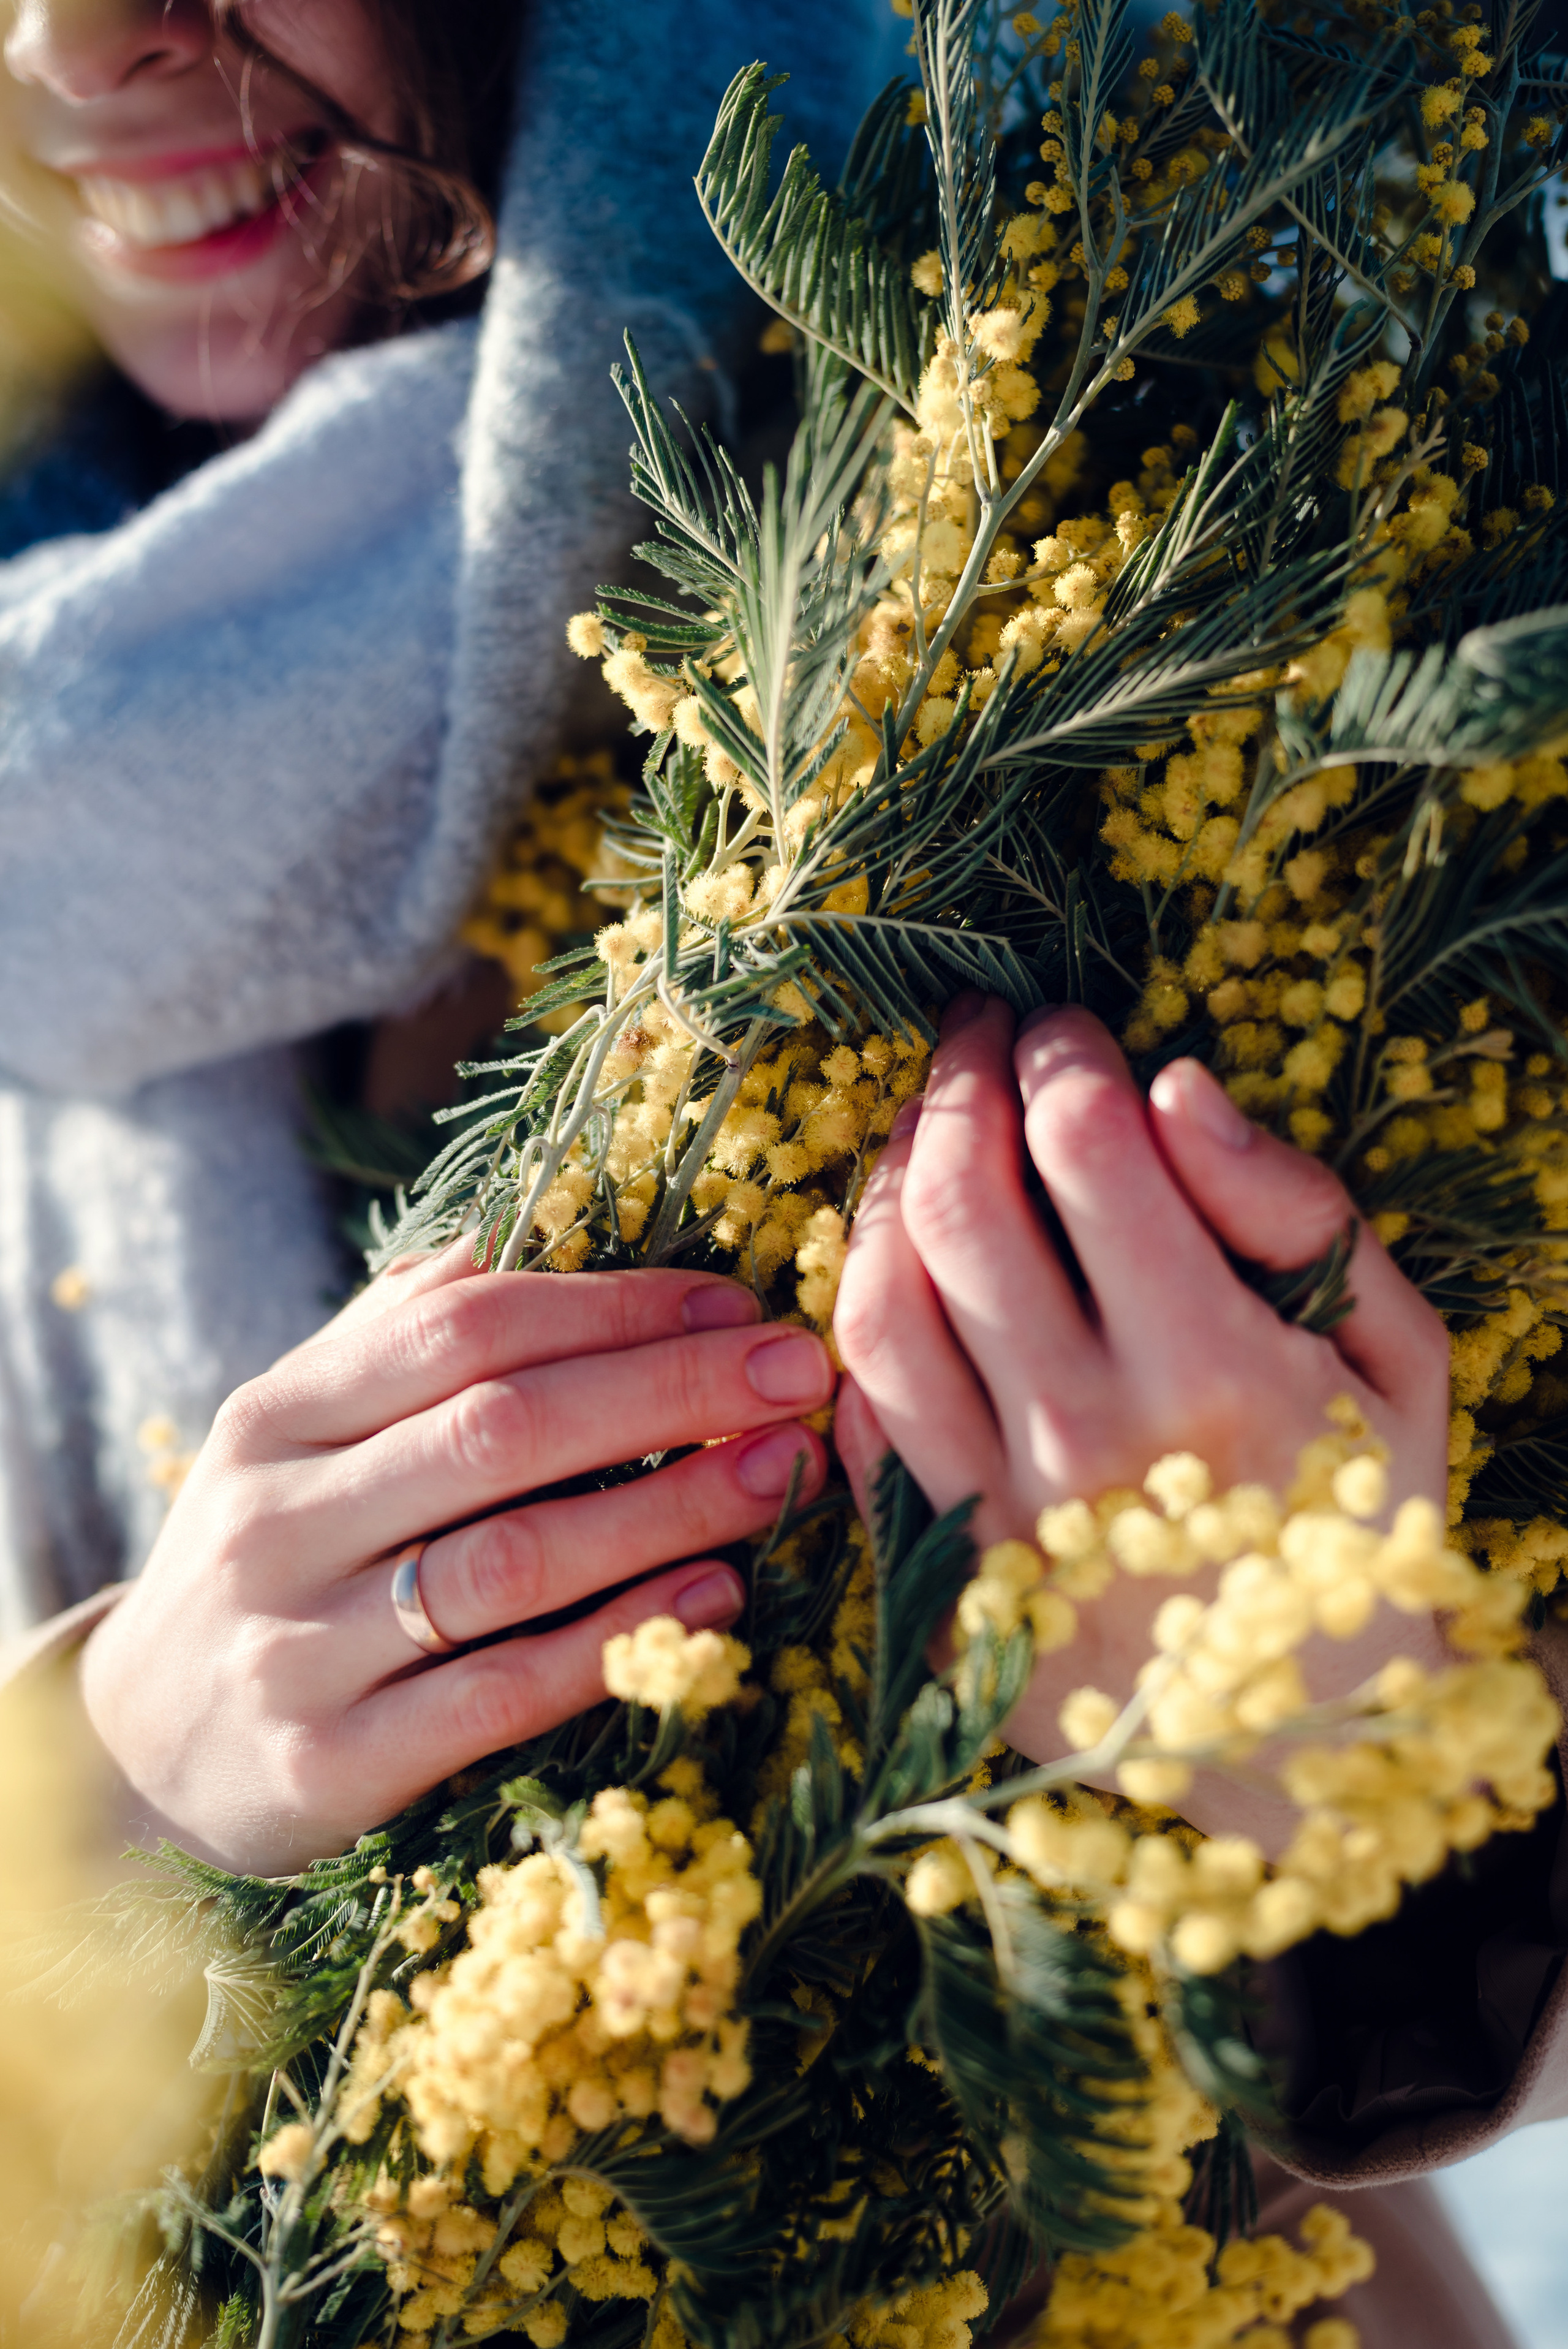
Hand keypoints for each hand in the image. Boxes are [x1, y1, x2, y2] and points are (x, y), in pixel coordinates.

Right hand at [80, 1248, 833, 1875]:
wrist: (141, 1751)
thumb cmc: (274, 1562)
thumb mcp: (303, 1438)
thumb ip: (401, 1337)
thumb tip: (535, 1223)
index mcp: (278, 1415)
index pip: (464, 1327)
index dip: (612, 1306)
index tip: (735, 1304)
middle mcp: (278, 1519)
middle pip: (501, 1428)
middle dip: (667, 1391)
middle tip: (795, 1375)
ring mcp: (298, 1647)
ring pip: (510, 1558)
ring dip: (666, 1508)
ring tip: (782, 1475)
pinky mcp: (328, 1764)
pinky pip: (498, 1694)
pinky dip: (616, 1641)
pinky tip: (714, 1600)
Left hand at [833, 997, 1451, 1846]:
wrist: (1313, 1743)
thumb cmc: (1364, 1518)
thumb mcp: (1395, 1355)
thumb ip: (1296, 1210)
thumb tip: (1175, 1087)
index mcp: (1217, 1373)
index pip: (1088, 1151)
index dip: (1060, 1056)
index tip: (1063, 1027)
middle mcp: (1085, 1442)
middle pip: (960, 1205)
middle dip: (957, 1084)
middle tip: (975, 1036)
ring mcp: (993, 1518)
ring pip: (875, 1302)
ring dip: (883, 1184)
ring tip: (923, 1129)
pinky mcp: (936, 1581)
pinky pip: (858, 1415)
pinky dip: (857, 1313)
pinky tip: (895, 1258)